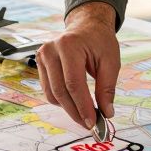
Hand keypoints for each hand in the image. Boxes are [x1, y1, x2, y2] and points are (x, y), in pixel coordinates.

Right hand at [37, 1, 119, 127]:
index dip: (82, 106)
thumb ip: (107, 88)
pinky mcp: (39, 62)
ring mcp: (42, 56)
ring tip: (84, 114)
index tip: (92, 122)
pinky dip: (61, 100)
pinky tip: (74, 102)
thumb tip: (106, 113)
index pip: (73, 83)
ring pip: (52, 93)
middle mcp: (51, 50)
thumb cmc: (100, 41)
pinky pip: (48, 89)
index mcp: (69, 46)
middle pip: (60, 91)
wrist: (86, 26)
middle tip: (88, 124)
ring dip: (68, 108)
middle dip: (75, 111)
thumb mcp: (111, 61)